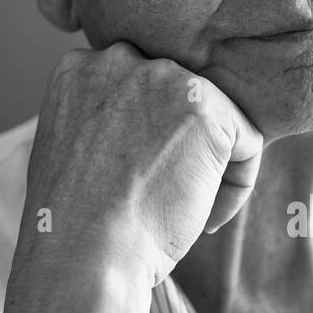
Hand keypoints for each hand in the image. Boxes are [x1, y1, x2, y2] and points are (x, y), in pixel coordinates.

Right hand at [24, 41, 264, 285]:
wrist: (82, 252)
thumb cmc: (71, 222)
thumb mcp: (65, 148)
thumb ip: (97, 119)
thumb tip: (136, 127)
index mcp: (79, 67)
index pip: (134, 88)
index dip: (142, 136)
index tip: (136, 178)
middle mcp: (120, 59)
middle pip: (175, 96)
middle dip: (179, 144)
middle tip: (164, 196)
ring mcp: (165, 79)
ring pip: (214, 116)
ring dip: (209, 164)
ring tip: (185, 211)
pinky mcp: (207, 109)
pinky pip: (246, 140)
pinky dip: (237, 184)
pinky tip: (206, 218)